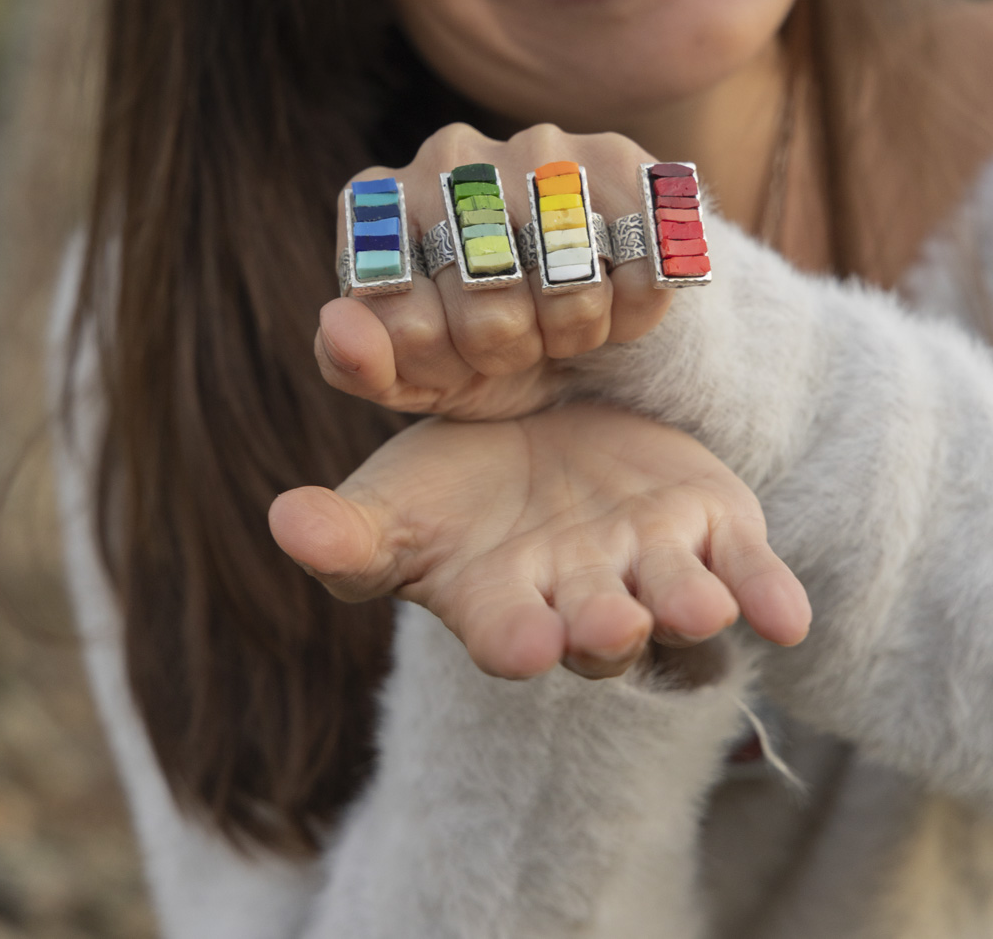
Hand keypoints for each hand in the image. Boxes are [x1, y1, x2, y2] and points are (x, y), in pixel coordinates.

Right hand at [268, 404, 810, 679]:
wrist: (541, 432)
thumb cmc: (455, 486)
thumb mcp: (396, 501)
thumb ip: (350, 528)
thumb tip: (283, 522)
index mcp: (505, 598)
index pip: (509, 631)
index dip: (517, 638)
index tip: (519, 639)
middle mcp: (585, 595)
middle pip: (600, 627)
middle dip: (605, 631)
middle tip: (605, 625)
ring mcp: (652, 566)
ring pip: (678, 604)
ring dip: (689, 610)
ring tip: (698, 605)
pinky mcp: (710, 528)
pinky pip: (746, 572)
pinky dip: (768, 593)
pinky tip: (787, 614)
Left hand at [320, 123, 673, 421]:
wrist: (578, 307)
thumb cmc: (474, 339)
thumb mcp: (409, 372)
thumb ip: (353, 363)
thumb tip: (339, 322)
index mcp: (377, 202)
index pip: (406, 325)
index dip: (443, 364)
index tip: (459, 355)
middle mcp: (449, 154)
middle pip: (489, 307)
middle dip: (510, 351)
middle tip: (522, 343)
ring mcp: (536, 145)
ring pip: (567, 279)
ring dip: (576, 329)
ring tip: (566, 323)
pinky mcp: (619, 154)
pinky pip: (641, 257)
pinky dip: (636, 306)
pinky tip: (618, 298)